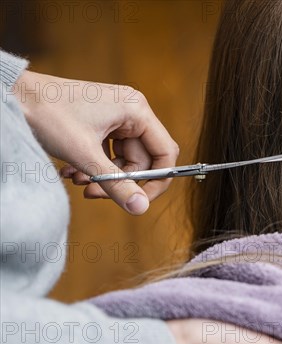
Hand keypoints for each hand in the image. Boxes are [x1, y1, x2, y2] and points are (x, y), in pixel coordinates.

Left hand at [13, 70, 179, 214]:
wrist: (14, 95)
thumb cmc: (49, 115)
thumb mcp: (85, 156)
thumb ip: (117, 184)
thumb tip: (141, 208)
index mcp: (137, 111)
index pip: (165, 152)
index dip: (156, 180)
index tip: (139, 200)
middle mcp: (132, 111)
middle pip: (142, 159)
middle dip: (119, 180)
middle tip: (93, 193)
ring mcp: (117, 116)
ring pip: (124, 159)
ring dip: (103, 175)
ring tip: (77, 180)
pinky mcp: (103, 122)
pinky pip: (110, 152)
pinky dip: (94, 166)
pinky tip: (72, 171)